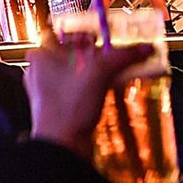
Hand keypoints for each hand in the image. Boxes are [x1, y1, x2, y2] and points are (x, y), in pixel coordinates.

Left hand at [25, 39, 154, 157]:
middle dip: (93, 55)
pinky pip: (76, 92)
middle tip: (111, 55)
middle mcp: (39, 73)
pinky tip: (108, 91)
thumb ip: (122, 57)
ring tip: (114, 72)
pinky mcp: (57, 109)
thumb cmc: (68, 108)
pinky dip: (92, 89)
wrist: (63, 148)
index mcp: (40, 57)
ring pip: (74, 74)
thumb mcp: (99, 74)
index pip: (60, 34)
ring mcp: (47, 92)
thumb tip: (143, 48)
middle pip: (70, 54)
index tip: (99, 38)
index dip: (81, 34)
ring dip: (95, 73)